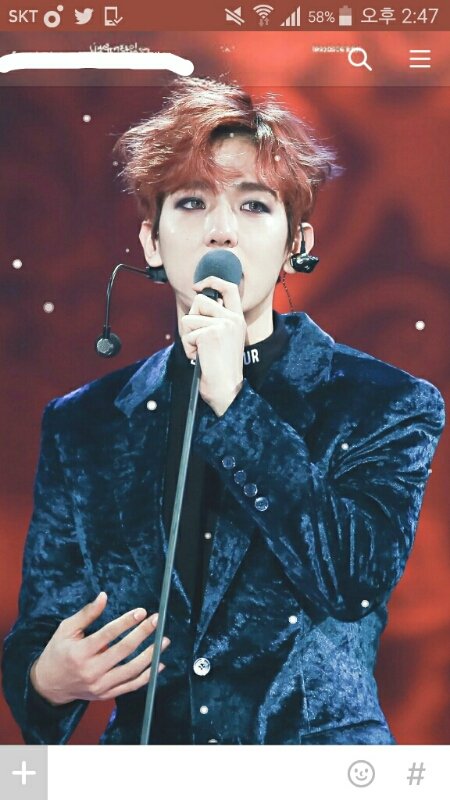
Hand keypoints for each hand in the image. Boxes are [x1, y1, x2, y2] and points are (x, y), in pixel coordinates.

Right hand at [29, 592, 169, 705]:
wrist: (49, 684)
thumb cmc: (58, 652)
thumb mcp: (66, 629)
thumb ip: (87, 613)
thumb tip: (103, 596)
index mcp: (80, 652)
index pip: (108, 634)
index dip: (126, 622)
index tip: (141, 612)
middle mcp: (91, 670)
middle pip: (123, 651)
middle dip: (143, 634)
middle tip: (157, 621)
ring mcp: (100, 685)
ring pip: (131, 670)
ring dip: (151, 655)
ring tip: (164, 641)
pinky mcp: (106, 695)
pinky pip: (131, 686)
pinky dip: (148, 676)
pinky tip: (159, 664)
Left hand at [180, 276, 245, 415]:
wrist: (226, 389)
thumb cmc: (221, 369)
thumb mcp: (225, 339)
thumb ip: (216, 320)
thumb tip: (198, 302)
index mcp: (238, 319)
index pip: (229, 288)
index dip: (212, 280)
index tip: (198, 285)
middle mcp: (232, 319)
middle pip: (200, 301)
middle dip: (192, 319)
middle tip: (198, 339)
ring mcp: (222, 325)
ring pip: (189, 319)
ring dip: (189, 338)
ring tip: (202, 352)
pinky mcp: (210, 334)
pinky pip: (186, 334)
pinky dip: (188, 348)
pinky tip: (200, 358)